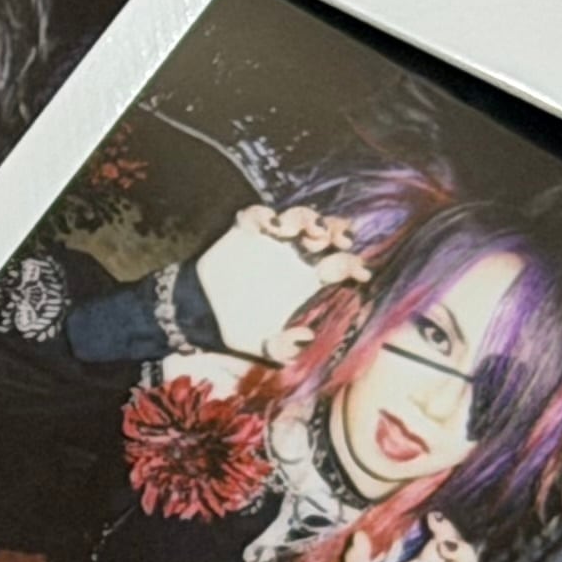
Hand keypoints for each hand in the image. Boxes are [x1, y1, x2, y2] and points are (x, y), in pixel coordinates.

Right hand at [191, 203, 368, 366]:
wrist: (202, 315)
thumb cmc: (238, 330)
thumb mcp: (263, 345)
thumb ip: (283, 347)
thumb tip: (306, 337)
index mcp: (309, 279)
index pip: (340, 263)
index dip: (353, 265)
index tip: (360, 273)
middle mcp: (296, 256)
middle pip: (328, 231)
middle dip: (336, 230)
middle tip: (335, 240)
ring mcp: (271, 241)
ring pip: (299, 216)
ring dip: (304, 219)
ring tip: (296, 232)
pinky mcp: (245, 231)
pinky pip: (259, 214)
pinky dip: (264, 216)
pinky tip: (267, 228)